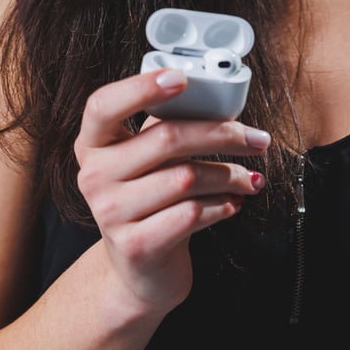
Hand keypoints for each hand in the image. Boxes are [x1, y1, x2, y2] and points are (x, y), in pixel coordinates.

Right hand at [74, 69, 269, 317]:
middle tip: (255, 139)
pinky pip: (192, 213)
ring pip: (186, 178)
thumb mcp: (150, 160)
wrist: (140, 271)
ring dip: (229, 176)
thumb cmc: (151, 203)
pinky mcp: (136, 246)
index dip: (141, 88)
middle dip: (222, 134)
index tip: (181, 79)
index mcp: (94, 144)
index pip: (103, 105)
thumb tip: (216, 100)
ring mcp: (110, 213)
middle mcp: (94, 176)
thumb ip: (167, 126)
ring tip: (247, 179)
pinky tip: (231, 203)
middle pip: (165, 138)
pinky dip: (222, 205)